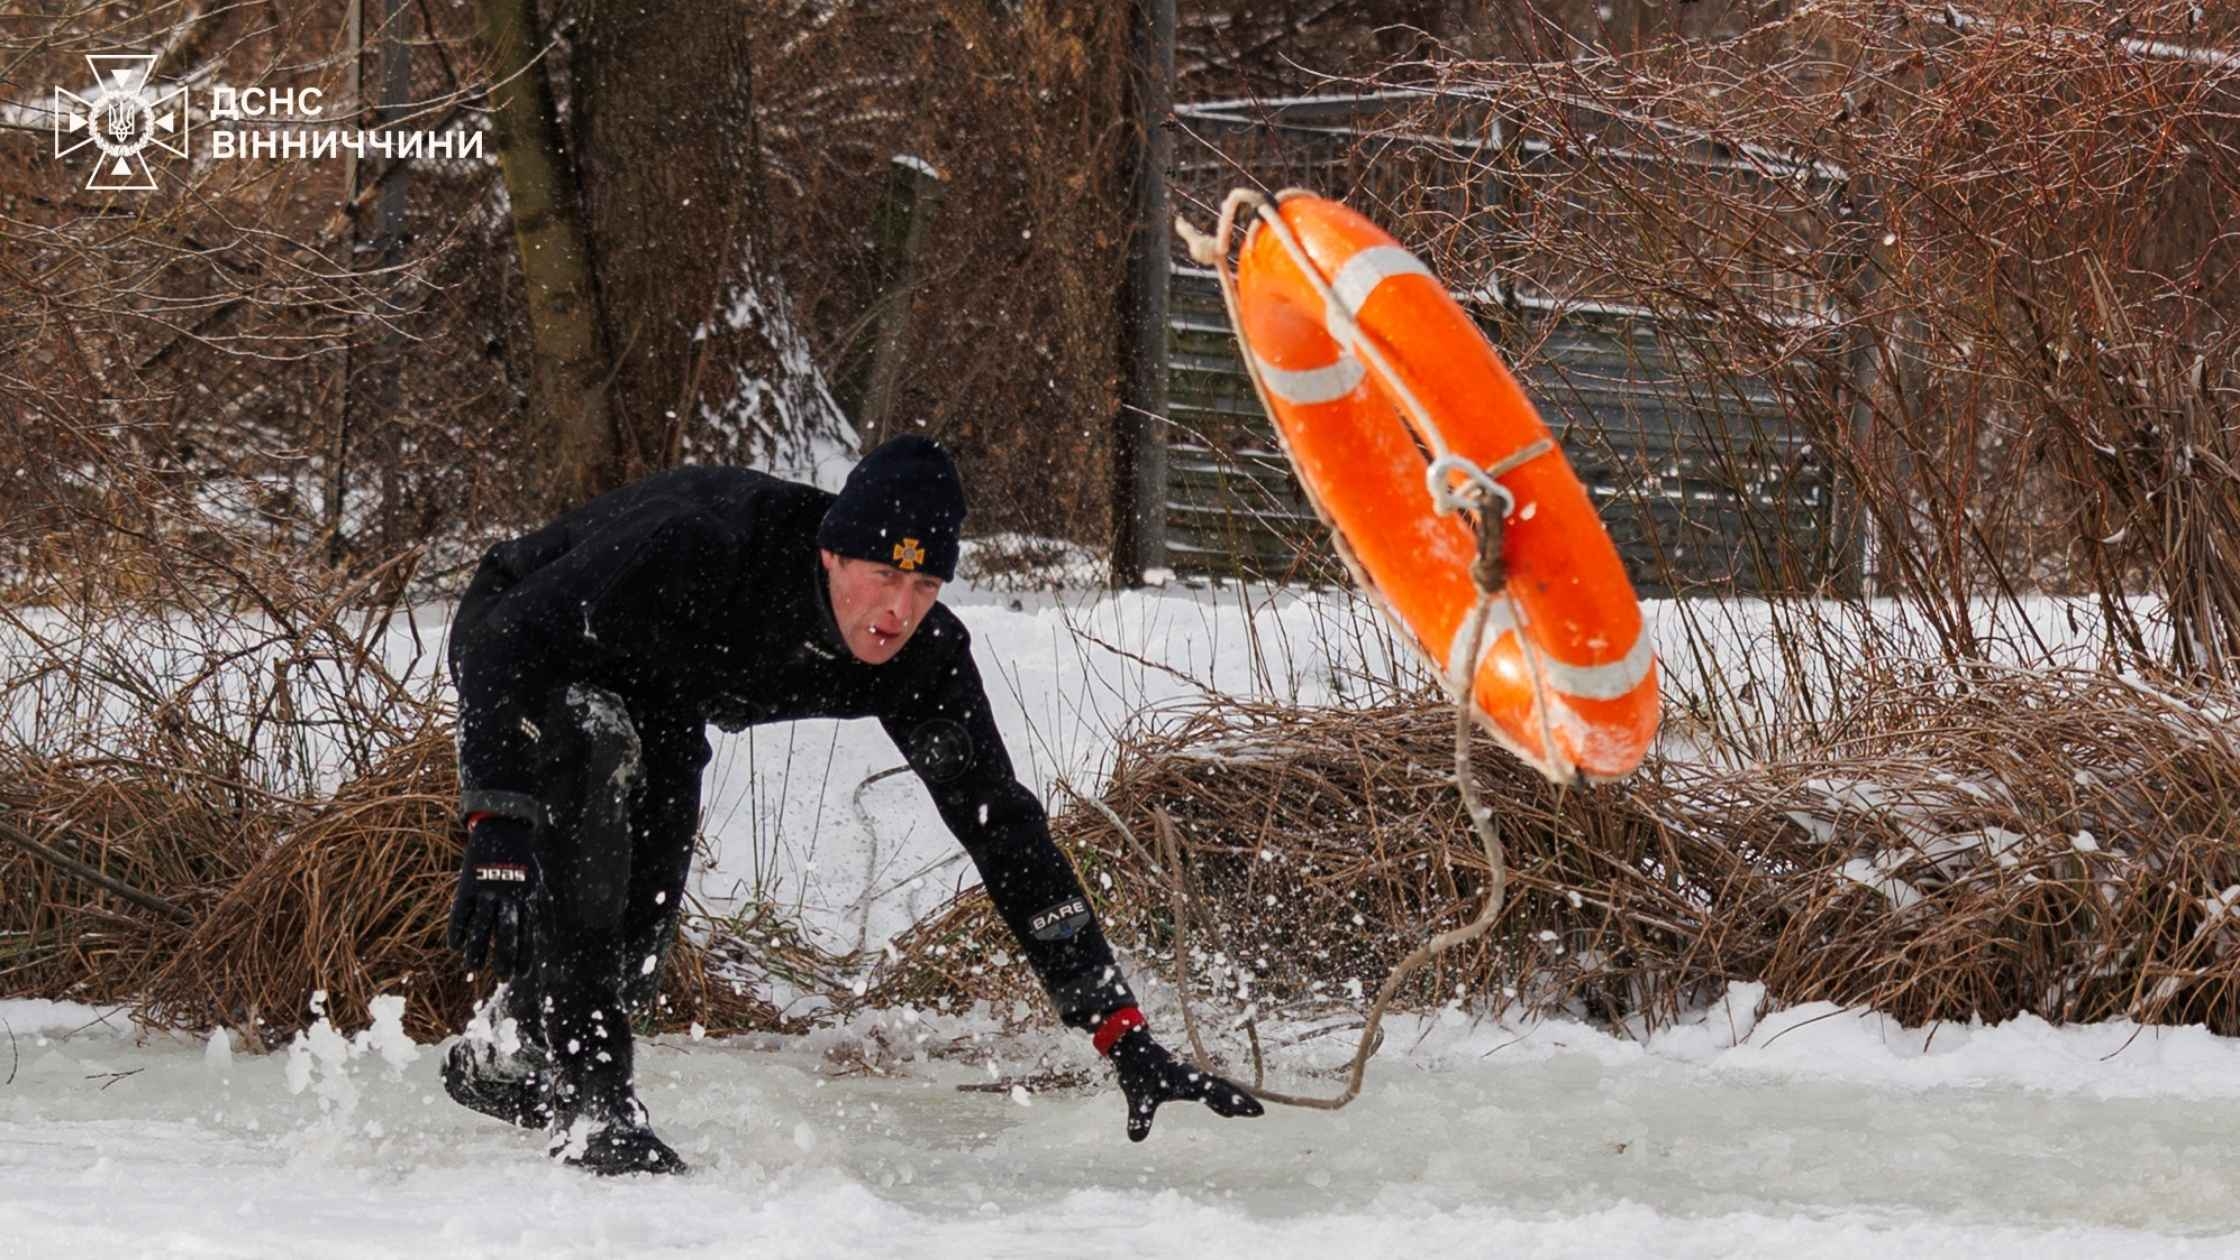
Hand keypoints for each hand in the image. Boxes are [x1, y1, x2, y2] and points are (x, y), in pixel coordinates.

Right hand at [447, 815, 541, 976]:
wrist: (502, 829)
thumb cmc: (520, 861)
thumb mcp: (535, 881)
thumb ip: (536, 906)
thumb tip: (540, 932)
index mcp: (526, 896)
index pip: (526, 932)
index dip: (523, 954)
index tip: (520, 975)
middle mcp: (507, 896)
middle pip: (506, 931)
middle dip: (504, 956)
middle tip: (502, 977)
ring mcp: (486, 890)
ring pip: (481, 925)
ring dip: (477, 949)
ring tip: (474, 968)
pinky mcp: (468, 884)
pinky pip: (461, 911)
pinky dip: (457, 929)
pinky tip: (455, 947)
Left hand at [1107, 1025, 1264, 1141]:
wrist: (1131, 1046)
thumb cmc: (1137, 1069)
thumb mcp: (1138, 1097)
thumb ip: (1140, 1117)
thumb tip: (1136, 1138)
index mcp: (1188, 1080)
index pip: (1217, 1093)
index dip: (1234, 1102)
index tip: (1252, 1109)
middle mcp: (1193, 1076)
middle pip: (1223, 1088)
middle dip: (1241, 1099)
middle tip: (1260, 1112)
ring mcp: (1191, 1076)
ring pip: (1218, 1088)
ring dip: (1233, 1098)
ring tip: (1247, 1111)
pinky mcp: (1185, 1078)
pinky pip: (1209, 1089)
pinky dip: (1220, 1098)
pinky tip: (1223, 1110)